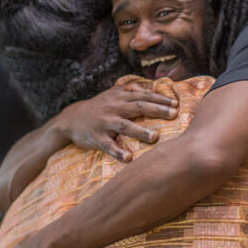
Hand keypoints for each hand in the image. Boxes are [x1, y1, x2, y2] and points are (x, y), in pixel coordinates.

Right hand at [47, 83, 176, 161]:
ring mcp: (105, 122)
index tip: (176, 104)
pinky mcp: (97, 137)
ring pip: (125, 126)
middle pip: (139, 107)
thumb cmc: (99, 107)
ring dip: (141, 131)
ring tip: (155, 137)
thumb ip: (132, 90)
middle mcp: (114, 107)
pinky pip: (108, 146)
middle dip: (157, 110)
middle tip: (174, 114)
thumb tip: (154, 88)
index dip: (160, 99)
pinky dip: (118, 152)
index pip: (144, 96)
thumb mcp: (113, 94)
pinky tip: (129, 159)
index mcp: (120, 97)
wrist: (71, 118)